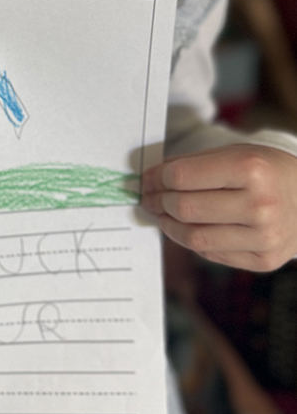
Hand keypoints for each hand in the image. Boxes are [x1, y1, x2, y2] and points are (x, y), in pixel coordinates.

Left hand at [141, 143, 296, 271]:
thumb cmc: (268, 171)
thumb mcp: (237, 153)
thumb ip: (194, 165)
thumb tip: (151, 178)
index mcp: (251, 170)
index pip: (182, 177)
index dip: (156, 179)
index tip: (146, 179)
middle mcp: (260, 206)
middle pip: (185, 208)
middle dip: (158, 202)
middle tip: (148, 198)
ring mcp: (264, 237)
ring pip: (194, 238)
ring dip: (169, 225)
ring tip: (162, 215)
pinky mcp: (264, 260)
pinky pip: (211, 254)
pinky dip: (193, 241)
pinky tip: (189, 228)